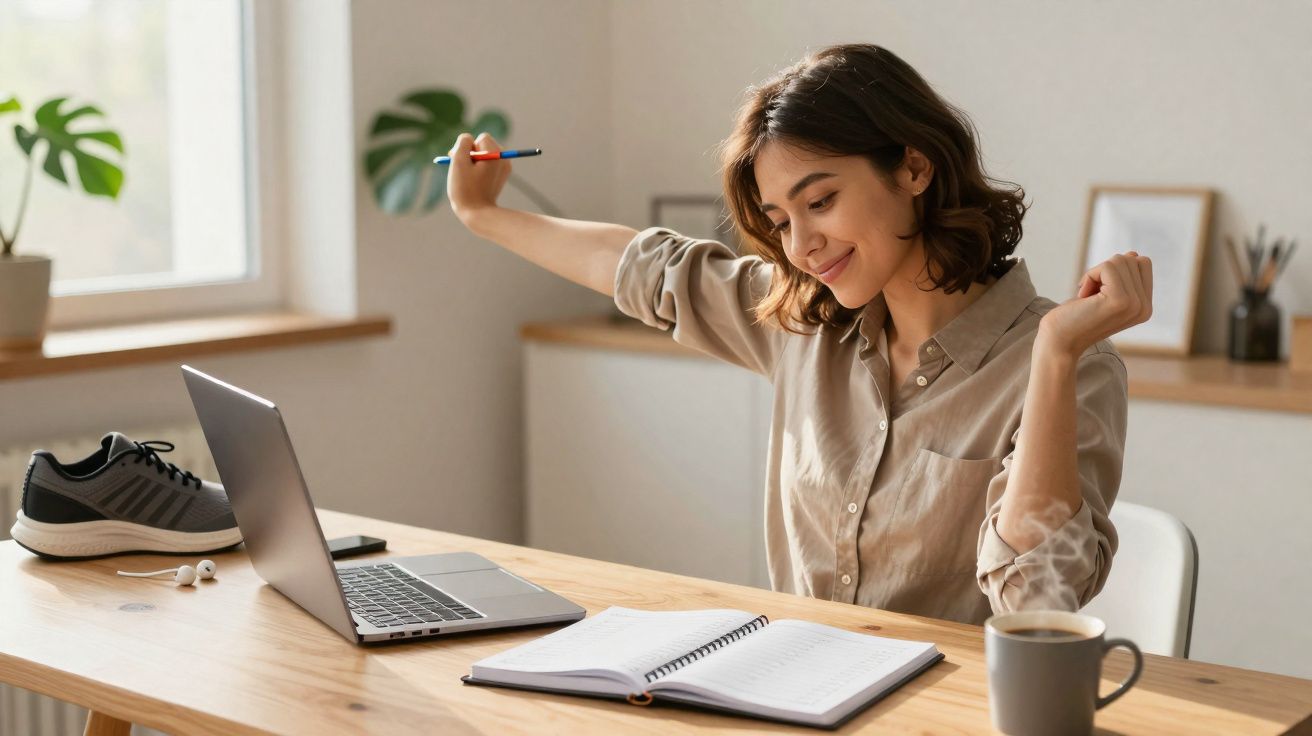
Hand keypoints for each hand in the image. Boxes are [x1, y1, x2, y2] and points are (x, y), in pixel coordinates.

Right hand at [446, 131, 511, 227]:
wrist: (478, 214)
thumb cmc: (465, 189)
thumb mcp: (458, 161)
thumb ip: (462, 143)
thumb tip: (468, 139)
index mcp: (496, 153)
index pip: (480, 138)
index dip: (468, 148)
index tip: (463, 163)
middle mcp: (504, 158)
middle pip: (483, 145)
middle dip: (471, 153)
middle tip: (463, 170)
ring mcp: (504, 168)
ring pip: (484, 154)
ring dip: (474, 161)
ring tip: (468, 178)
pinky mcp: (501, 177)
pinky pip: (488, 164)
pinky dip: (480, 169)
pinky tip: (475, 182)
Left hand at [1038, 252, 1152, 358]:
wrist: (1058, 342)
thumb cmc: (1075, 316)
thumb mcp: (1103, 292)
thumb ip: (1122, 276)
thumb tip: (1133, 254)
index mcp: (1145, 306)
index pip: (1142, 264)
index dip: (1115, 270)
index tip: (1099, 291)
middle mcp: (1145, 307)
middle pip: (1133, 259)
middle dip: (1105, 270)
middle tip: (1091, 296)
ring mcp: (1135, 304)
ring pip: (1121, 260)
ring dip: (1096, 274)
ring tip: (1088, 298)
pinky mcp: (1120, 300)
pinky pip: (1108, 266)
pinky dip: (1090, 276)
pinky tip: (1083, 298)